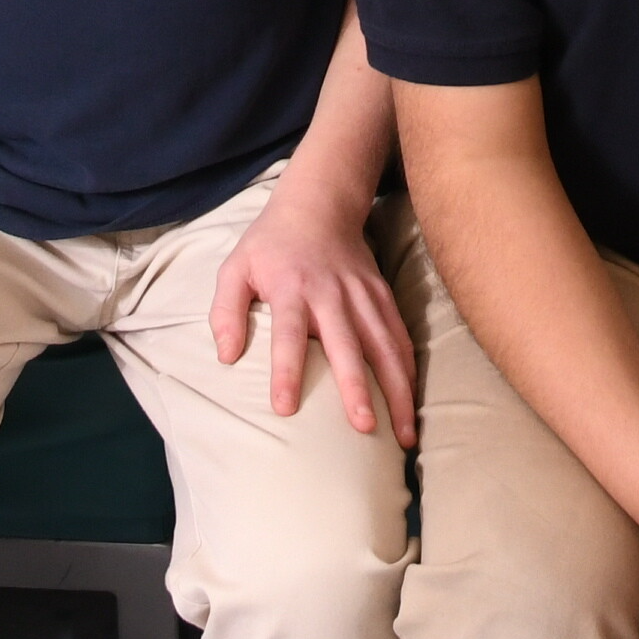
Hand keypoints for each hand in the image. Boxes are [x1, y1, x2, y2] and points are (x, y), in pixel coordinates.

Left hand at [208, 183, 416, 441]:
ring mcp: (362, 295)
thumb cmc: (270, 245)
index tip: (285, 409)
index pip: (288, 335)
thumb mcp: (235, 267)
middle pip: (347, 344)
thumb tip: (225, 357)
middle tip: (363, 429)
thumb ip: (225, 311)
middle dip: (356, 387)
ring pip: (385, 346)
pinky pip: (400, 336)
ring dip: (396, 390)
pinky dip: (408, 370)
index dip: (286, 371)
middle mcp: (331, 293)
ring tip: (404, 435)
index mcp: (291, 288)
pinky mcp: (382, 295)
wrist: (318, 204)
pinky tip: (413, 402)